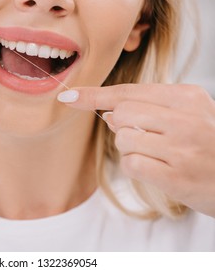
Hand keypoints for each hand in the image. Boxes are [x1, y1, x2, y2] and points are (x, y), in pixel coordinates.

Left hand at [58, 84, 214, 216]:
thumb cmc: (209, 146)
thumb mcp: (188, 116)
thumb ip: (149, 109)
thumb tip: (109, 113)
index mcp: (189, 97)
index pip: (128, 92)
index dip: (94, 95)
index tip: (69, 96)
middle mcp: (186, 119)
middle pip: (121, 114)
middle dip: (122, 127)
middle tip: (146, 136)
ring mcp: (182, 148)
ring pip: (123, 139)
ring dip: (132, 149)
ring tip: (159, 155)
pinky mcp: (176, 176)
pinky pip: (131, 164)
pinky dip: (136, 167)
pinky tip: (159, 170)